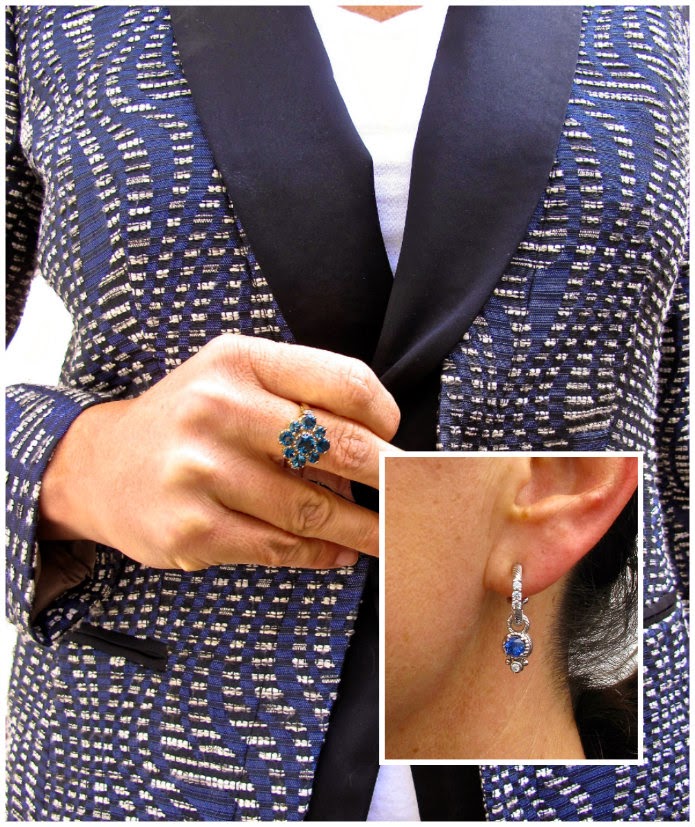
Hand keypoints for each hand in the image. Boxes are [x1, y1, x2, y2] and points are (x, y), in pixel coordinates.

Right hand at [38, 335, 399, 570]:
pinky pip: (280, 546)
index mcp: (239, 361)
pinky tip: (341, 552)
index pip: (344, 382)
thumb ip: (298, 400)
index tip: (395, 438)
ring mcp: (201, 471)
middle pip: (339, 444)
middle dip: (392, 476)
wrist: (102, 467)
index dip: (386, 415)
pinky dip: (323, 553)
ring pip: (314, 506)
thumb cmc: (187, 421)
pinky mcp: (193, 529)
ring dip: (365, 527)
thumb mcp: (232, 381)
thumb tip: (376, 450)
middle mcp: (218, 408)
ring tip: (391, 534)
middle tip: (418, 495)